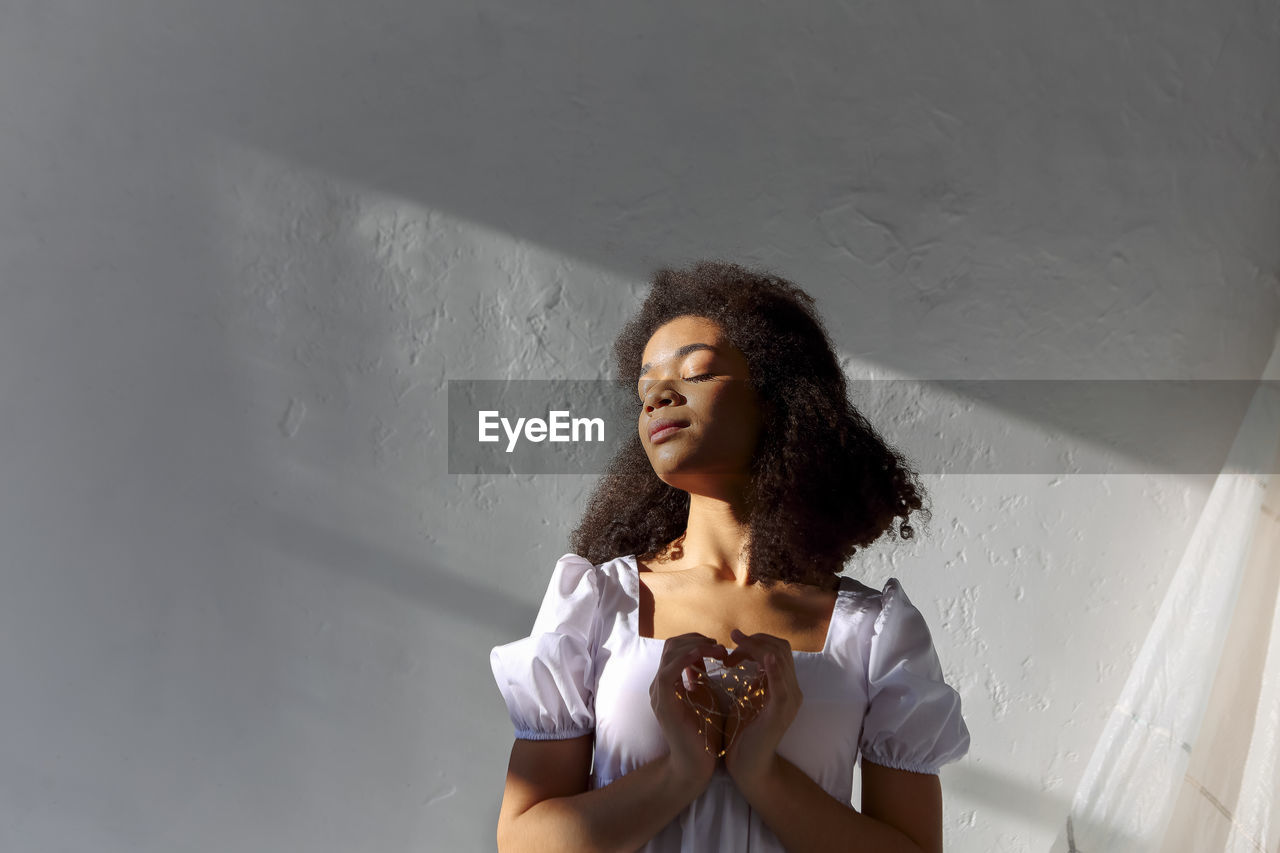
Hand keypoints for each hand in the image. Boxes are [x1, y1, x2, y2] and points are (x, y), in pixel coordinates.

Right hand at [649, 632, 728, 790]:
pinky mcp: (664, 703)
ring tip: (717, 650)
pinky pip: (668, 672)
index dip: (696, 641)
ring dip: (695, 646)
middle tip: (719, 647)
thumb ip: (701, 677)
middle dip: (697, 639)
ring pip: (669, 654)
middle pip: (671, 646)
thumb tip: (707, 656)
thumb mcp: (704, 697)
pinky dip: (685, 658)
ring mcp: (659, 693)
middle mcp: (659, 685)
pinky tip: (701, 654)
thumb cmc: (703, 734)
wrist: (696, 765)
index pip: (676, 648)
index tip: (718, 646)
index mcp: (668, 683)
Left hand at [722, 629, 802, 794]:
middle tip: (731, 641)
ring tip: (734, 647)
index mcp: (783, 685)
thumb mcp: (746, 697)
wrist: (747, 766)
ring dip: (755, 647)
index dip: (754, 641)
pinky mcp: (781, 712)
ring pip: (781, 658)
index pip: (776, 648)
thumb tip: (739, 655)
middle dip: (754, 640)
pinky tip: (765, 657)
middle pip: (781, 648)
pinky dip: (775, 668)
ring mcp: (789, 700)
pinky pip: (782, 685)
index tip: (731, 643)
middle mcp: (792, 690)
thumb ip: (749, 678)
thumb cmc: (743, 733)